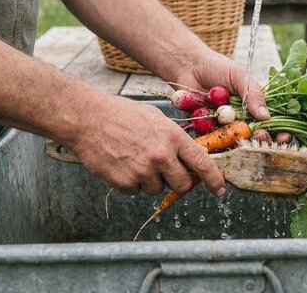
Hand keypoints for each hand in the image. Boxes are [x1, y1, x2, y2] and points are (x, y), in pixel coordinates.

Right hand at [67, 94, 224, 196]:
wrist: (87, 118)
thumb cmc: (121, 114)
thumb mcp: (155, 118)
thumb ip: (174, 138)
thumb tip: (189, 156)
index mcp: (172, 137)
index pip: (202, 163)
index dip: (214, 179)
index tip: (219, 189)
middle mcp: (161, 156)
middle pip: (182, 184)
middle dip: (178, 182)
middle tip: (167, 172)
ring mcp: (142, 170)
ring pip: (157, 189)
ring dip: (151, 180)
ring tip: (135, 159)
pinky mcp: (124, 182)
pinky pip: (135, 191)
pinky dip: (131, 182)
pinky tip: (121, 164)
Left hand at [170, 51, 291, 142]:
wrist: (189, 66)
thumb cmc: (217, 67)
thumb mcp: (240, 76)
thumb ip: (253, 94)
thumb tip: (266, 117)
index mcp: (252, 107)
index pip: (271, 124)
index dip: (279, 132)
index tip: (283, 136)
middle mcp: (240, 120)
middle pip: (256, 137)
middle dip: (261, 140)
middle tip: (259, 136)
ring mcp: (223, 127)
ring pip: (235, 142)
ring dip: (239, 142)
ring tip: (242, 136)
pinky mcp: (206, 131)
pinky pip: (213, 141)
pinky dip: (217, 140)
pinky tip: (220, 137)